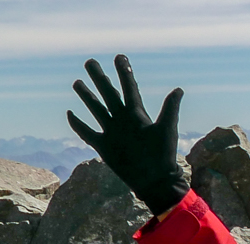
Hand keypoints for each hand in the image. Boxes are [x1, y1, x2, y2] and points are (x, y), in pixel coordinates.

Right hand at [68, 55, 188, 214]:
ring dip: (87, 96)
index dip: (124, 72)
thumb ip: (170, 109)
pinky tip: (70, 113)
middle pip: (108, 94)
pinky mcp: (103, 147)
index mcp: (137, 115)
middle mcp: (123, 120)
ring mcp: (112, 132)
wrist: (154, 181)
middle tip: (89, 61)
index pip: (129, 88)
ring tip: (77, 82)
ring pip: (96, 109)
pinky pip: (87, 133)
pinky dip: (78, 124)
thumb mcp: (167, 129)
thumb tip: (179, 90)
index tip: (119, 56)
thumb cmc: (163, 156)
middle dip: (99, 78)